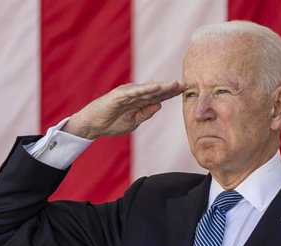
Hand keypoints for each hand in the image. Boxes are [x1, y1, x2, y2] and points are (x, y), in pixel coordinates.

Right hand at [62, 80, 186, 139]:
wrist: (93, 125)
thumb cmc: (111, 123)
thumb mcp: (133, 121)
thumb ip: (145, 113)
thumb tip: (159, 105)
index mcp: (139, 101)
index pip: (159, 96)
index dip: (172, 94)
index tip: (187, 91)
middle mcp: (135, 94)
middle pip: (157, 90)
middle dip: (171, 88)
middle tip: (187, 85)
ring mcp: (128, 93)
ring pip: (148, 89)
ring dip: (162, 87)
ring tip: (176, 84)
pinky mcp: (119, 95)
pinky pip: (135, 92)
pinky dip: (146, 89)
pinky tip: (157, 87)